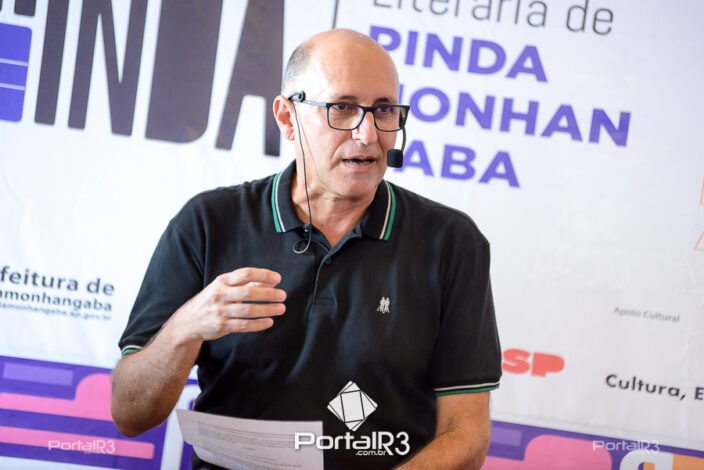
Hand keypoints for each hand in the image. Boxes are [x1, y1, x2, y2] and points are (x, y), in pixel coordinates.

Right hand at [166, 267, 285, 344]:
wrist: (187, 322)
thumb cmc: (210, 301)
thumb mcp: (223, 287)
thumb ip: (245, 284)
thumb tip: (269, 283)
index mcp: (221, 281)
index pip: (245, 274)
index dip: (263, 275)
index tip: (277, 279)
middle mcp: (220, 295)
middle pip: (248, 293)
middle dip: (268, 294)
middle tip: (283, 295)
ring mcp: (220, 312)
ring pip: (248, 311)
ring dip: (267, 310)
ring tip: (280, 308)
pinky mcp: (222, 326)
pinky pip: (244, 325)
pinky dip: (258, 324)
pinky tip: (269, 322)